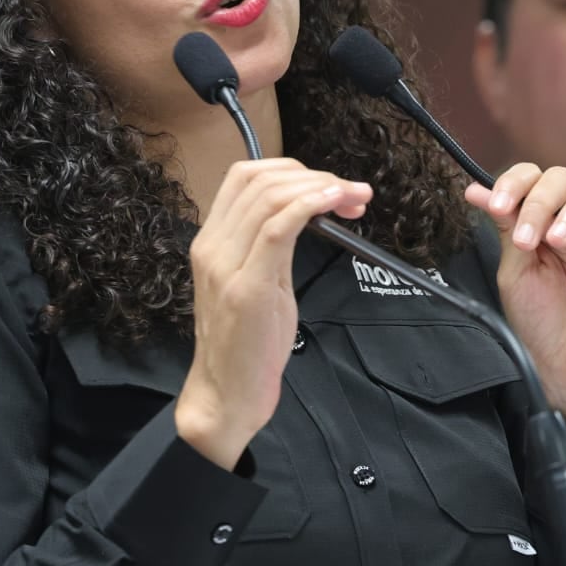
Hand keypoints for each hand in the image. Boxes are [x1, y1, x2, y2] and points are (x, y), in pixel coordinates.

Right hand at [177, 159, 371, 468]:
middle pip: (260, 178)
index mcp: (211, 242)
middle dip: (314, 175)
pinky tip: (335, 203)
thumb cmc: (246, 346)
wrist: (226, 395)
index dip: (294, 170)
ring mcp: (225, 265)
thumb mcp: (261, 283)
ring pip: (270, 196)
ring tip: (353, 198)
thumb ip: (275, 246)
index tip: (331, 187)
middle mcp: (212, 246)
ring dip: (321, 188)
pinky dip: (309, 205)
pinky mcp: (247, 287)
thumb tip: (308, 214)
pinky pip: (277, 228)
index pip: (245, 177)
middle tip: (351, 192)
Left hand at [465, 165, 565, 430]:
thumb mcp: (516, 272)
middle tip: (528, 239)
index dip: (513, 184)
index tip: (494, 204)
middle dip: (539, 202)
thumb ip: (507, 228)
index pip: (531, 180)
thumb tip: (476, 188)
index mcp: (542, 221)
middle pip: (562, 180)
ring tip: (558, 240)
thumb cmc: (542, 324)